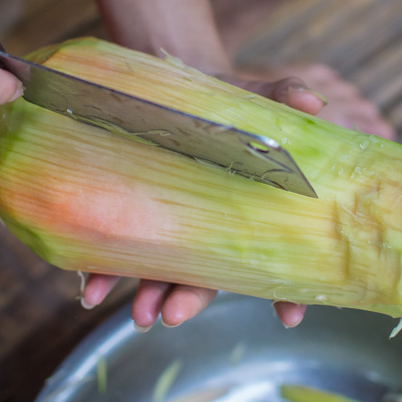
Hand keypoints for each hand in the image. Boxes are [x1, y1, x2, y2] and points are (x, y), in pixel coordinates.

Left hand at [79, 73, 332, 330]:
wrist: (169, 84)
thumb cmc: (221, 101)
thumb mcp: (252, 97)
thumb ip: (281, 97)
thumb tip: (311, 101)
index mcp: (245, 209)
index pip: (271, 255)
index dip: (284, 290)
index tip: (289, 317)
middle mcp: (208, 226)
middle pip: (207, 273)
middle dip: (192, 298)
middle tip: (174, 315)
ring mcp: (170, 226)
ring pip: (163, 271)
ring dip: (150, 296)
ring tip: (138, 316)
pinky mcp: (134, 216)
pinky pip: (118, 251)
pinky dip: (103, 273)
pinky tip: (90, 289)